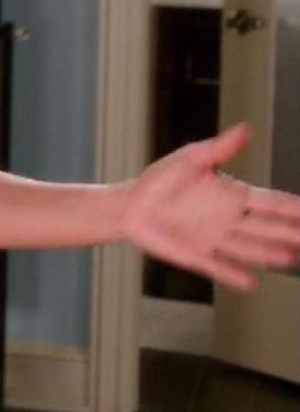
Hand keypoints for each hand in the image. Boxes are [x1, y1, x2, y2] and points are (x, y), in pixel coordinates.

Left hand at [120, 122, 299, 291]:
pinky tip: (251, 283)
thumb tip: (245, 128)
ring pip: (249, 248)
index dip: (292, 207)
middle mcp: (230, 220)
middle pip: (267, 228)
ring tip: (291, 258)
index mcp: (233, 195)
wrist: (128, 205)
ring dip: (268, 254)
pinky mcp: (196, 255)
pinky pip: (218, 267)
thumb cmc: (159, 181)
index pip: (270, 202)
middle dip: (290, 232)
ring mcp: (215, 239)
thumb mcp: (189, 160)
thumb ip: (219, 149)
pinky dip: (232, 275)